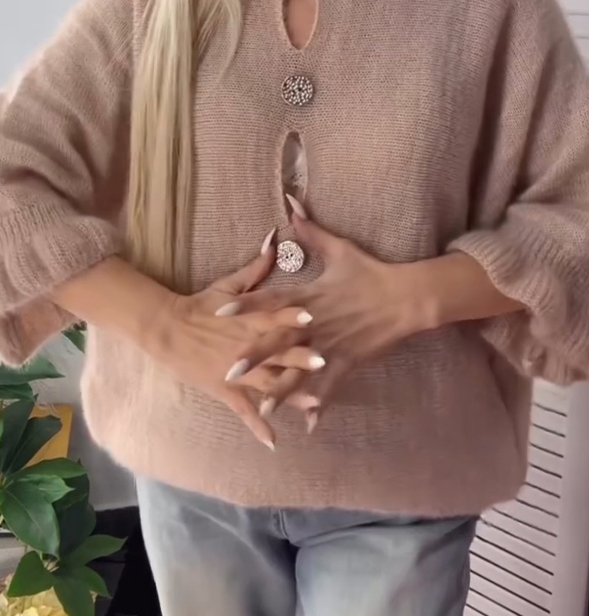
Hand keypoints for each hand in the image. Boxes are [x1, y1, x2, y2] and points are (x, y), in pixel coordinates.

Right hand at [148, 242, 322, 448]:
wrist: (166, 328)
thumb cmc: (199, 304)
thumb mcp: (227, 285)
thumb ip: (254, 269)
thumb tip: (274, 242)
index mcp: (248, 319)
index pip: (273, 314)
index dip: (293, 314)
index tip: (314, 313)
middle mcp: (246, 346)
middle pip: (276, 351)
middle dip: (301, 357)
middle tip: (326, 361)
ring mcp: (235, 370)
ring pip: (267, 383)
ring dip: (291, 393)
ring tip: (316, 404)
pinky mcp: (224, 389)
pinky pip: (243, 410)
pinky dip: (257, 425)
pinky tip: (274, 441)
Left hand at [231, 208, 437, 426]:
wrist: (406, 297)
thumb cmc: (370, 272)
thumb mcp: (340, 249)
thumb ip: (311, 231)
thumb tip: (291, 204)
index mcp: (311, 296)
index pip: (272, 301)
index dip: (246, 306)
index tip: (220, 311)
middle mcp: (317, 323)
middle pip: (281, 341)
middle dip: (255, 356)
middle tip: (228, 369)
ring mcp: (333, 345)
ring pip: (302, 370)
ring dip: (282, 388)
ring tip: (261, 404)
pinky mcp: (349, 361)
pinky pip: (332, 387)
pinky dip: (321, 404)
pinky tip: (308, 425)